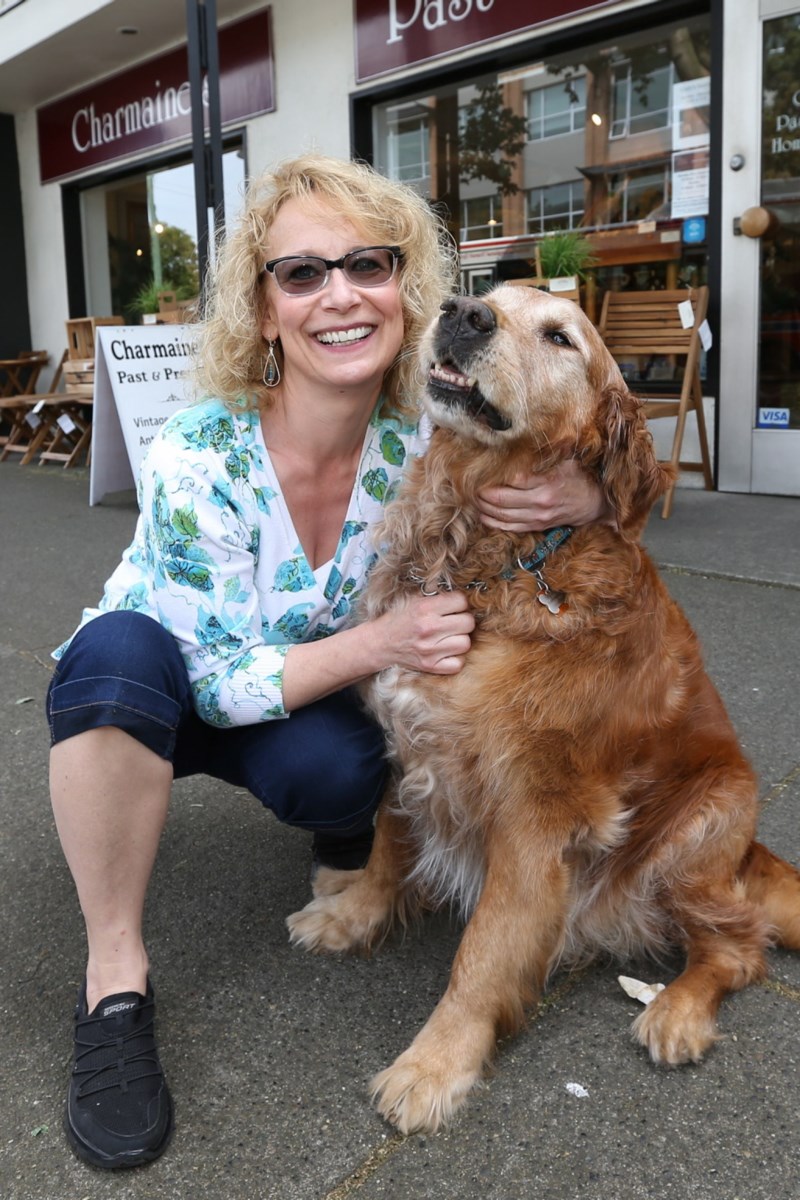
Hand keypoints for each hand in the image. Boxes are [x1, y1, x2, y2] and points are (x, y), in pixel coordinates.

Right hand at [375, 590, 474, 675]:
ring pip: (465, 643)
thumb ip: (435, 591)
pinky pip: (458, 664)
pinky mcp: (431, 666)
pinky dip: (455, 659)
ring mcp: (430, 650)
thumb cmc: (398, 618)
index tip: (453, 607)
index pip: (461, 601)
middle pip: (468, 623)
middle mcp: (429, 628)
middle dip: (463, 620)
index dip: (459, 603)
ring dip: (460, 639)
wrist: (380, 643)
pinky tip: (446, 651)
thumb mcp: (413, 598)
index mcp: (425, 608)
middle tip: (453, 622)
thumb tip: (460, 586)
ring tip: (449, 636)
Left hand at [476, 459, 609, 531]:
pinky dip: (492, 522)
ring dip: (483, 508)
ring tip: (473, 499)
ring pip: (501, 516)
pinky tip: (482, 515)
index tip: (482, 469)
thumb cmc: (579, 477)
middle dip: (482, 493)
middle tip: (471, 485)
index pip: (513, 480)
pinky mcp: (536, 526)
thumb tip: (524, 435)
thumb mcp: (567, 459)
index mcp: (547, 482)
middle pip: (501, 500)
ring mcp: (537, 517)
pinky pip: (508, 528)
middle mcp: (540, 502)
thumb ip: (546, 451)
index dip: (494, 476)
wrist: (593, 504)